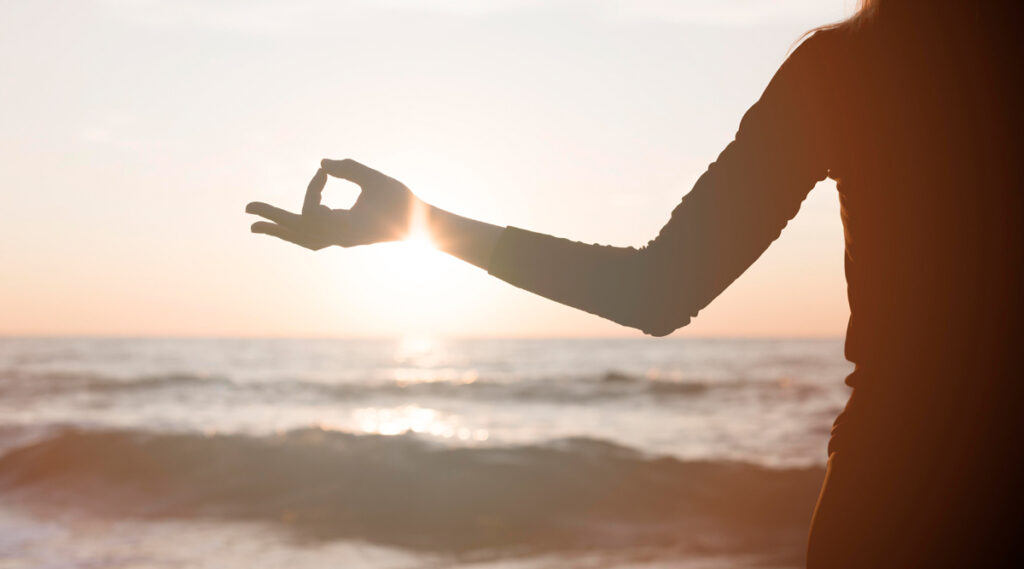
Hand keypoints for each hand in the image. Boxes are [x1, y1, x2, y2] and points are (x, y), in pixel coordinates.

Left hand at [246, 159, 421, 249]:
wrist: (424, 229)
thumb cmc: (403, 202)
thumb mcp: (377, 180)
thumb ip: (349, 169)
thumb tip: (320, 162)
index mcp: (346, 229)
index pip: (312, 210)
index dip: (312, 188)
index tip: (325, 172)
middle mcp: (340, 239)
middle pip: (297, 232)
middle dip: (272, 219)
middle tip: (245, 210)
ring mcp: (342, 241)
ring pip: (303, 239)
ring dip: (280, 231)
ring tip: (255, 226)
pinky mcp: (345, 238)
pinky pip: (313, 238)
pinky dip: (298, 230)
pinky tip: (287, 225)